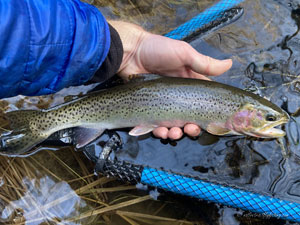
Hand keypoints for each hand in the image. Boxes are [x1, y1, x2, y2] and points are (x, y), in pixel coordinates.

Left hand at [109, 21, 231, 139]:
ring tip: (173, 132)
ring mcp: (163, 104)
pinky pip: (156, 125)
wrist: (130, 52)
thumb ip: (205, 63)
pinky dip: (159, 131)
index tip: (211, 124)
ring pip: (173, 125)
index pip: (203, 103)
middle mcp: (178, 97)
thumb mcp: (184, 54)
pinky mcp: (149, 109)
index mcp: (189, 85)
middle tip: (190, 129)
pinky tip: (160, 131)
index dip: (208, 115)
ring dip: (176, 133)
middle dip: (192, 128)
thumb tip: (230, 64)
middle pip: (189, 119)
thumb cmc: (157, 50)